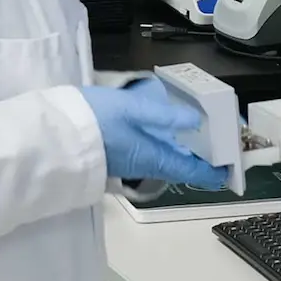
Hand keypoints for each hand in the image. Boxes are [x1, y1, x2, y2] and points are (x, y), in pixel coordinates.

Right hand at [80, 79, 229, 189]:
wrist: (51, 137)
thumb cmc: (92, 120)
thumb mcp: (133, 108)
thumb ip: (165, 115)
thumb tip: (195, 121)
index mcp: (154, 157)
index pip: (192, 171)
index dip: (214, 172)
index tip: (229, 170)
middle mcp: (145, 165)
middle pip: (180, 167)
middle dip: (200, 159)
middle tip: (217, 146)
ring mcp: (130, 163)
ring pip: (165, 161)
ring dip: (182, 152)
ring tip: (196, 136)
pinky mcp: (116, 157)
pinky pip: (149, 155)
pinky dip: (164, 146)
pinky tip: (164, 132)